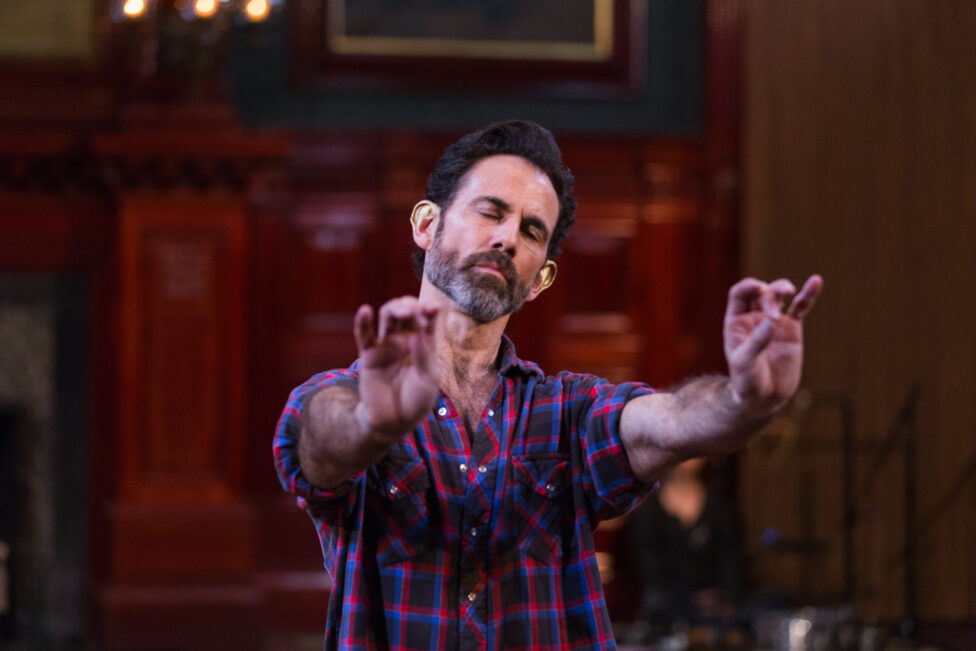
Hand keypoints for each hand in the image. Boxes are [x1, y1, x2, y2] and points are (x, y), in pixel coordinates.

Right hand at [353, 297, 439, 437]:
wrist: (395, 421)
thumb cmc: (417, 399)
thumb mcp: (428, 379)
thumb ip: (423, 356)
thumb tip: (416, 334)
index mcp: (424, 343)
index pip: (427, 320)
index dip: (429, 310)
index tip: (432, 308)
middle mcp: (405, 339)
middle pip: (406, 312)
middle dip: (410, 307)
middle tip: (413, 313)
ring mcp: (387, 345)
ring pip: (388, 317)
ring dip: (394, 309)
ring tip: (401, 313)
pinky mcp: (369, 355)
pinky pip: (364, 335)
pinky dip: (362, 322)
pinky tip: (364, 311)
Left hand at [724, 275, 822, 417]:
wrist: (764, 398)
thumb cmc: (747, 381)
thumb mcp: (745, 363)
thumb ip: (757, 342)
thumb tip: (773, 320)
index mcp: (736, 322)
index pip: (739, 294)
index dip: (749, 286)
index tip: (759, 288)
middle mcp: (754, 317)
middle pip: (761, 292)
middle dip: (769, 296)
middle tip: (774, 316)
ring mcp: (774, 321)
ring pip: (779, 296)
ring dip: (783, 288)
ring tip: (789, 290)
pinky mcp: (792, 329)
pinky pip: (800, 308)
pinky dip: (808, 295)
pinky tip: (816, 281)